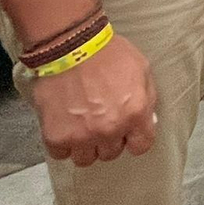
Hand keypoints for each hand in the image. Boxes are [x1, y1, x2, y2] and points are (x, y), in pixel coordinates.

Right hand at [30, 32, 157, 166]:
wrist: (70, 46)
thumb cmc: (107, 53)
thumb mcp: (141, 69)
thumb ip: (147, 98)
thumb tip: (147, 120)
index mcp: (135, 114)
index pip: (141, 146)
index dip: (134, 139)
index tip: (128, 132)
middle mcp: (110, 129)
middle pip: (111, 153)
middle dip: (108, 139)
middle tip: (101, 120)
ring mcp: (82, 136)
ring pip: (86, 158)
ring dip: (85, 145)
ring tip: (82, 125)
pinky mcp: (56, 136)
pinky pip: (61, 154)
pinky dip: (62, 143)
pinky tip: (65, 125)